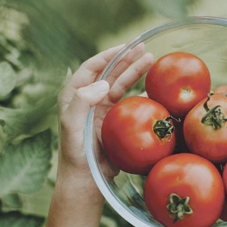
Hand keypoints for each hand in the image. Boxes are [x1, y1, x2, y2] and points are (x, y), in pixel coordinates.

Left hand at [57, 44, 153, 180]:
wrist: (86, 180)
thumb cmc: (76, 154)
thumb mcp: (72, 126)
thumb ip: (82, 102)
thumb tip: (103, 83)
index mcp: (74, 96)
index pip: (92, 68)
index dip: (108, 55)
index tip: (124, 46)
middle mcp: (89, 99)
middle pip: (110, 73)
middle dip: (126, 59)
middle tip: (144, 48)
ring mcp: (103, 111)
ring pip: (122, 85)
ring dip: (136, 72)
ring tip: (151, 60)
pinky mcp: (115, 122)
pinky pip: (131, 103)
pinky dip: (143, 94)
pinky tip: (154, 88)